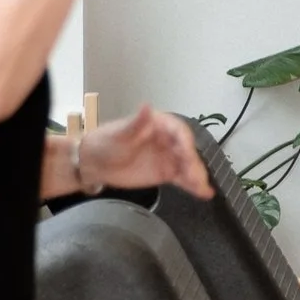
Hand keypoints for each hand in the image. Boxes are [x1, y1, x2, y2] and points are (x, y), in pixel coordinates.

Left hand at [79, 105, 210, 197]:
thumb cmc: (106, 143)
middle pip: (187, 151)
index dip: (185, 143)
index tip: (186, 155)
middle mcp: (169, 140)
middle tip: (195, 177)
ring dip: (197, 176)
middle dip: (193, 164)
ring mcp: (169, 157)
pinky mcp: (166, 173)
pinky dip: (193, 186)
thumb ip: (136, 123)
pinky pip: (183, 179)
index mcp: (159, 125)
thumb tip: (147, 106)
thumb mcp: (120, 133)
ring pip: (188, 166)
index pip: (178, 132)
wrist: (95, 163)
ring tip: (202, 189)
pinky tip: (205, 193)